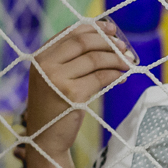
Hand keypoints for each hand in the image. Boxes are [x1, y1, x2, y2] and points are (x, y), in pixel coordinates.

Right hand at [25, 18, 135, 152]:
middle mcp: (45, 65)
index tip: (111, 29)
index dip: (94, 28)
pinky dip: (115, 75)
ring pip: (95, 59)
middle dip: (107, 42)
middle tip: (124, 47)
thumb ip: (71, 60)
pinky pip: (101, 77)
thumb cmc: (54, 106)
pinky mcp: (72, 94)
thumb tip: (108, 39)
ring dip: (116, 59)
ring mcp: (57, 79)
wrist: (45, 139)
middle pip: (83, 43)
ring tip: (127, 63)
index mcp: (40, 57)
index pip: (70, 33)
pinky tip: (122, 77)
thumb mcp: (54, 78)